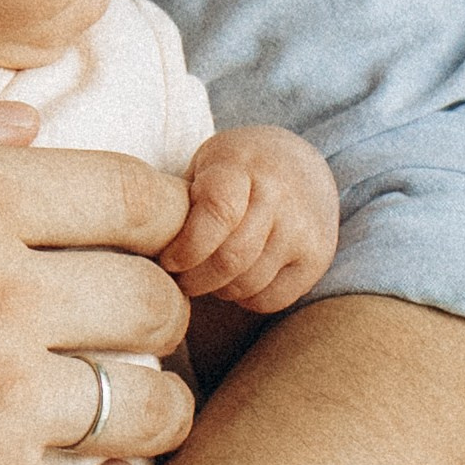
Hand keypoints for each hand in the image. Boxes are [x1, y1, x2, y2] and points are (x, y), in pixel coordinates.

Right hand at [0, 82, 197, 464]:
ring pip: (155, 411)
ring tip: (104, 422)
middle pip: (160, 304)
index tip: (125, 252)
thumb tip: (35, 123)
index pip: (146, 201)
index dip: (154, 228)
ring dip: (142, 415)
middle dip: (147, 321)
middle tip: (109, 341)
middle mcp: (5, 288)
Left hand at [161, 126, 339, 314]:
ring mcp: (303, 228)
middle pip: (230, 258)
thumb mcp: (206, 165)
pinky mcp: (318, 256)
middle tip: (181, 278)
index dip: (187, 247)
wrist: (302, 165)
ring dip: (218, 290)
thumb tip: (146, 248)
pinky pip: (271, 299)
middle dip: (195, 279)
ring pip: (247, 284)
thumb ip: (182, 201)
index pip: (218, 213)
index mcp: (242, 165)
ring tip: (207, 276)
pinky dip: (245, 299)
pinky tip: (237, 280)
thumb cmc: (236, 170)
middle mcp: (280, 195)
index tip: (169, 260)